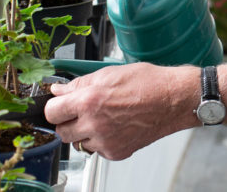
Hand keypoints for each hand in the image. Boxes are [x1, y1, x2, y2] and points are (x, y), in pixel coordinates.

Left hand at [44, 63, 198, 160]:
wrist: (173, 100)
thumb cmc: (148, 83)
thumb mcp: (109, 73)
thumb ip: (79, 84)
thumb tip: (59, 90)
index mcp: (89, 101)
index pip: (52, 112)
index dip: (54, 107)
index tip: (59, 105)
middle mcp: (94, 124)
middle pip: (62, 132)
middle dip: (67, 121)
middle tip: (80, 111)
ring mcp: (105, 141)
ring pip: (79, 143)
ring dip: (84, 132)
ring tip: (103, 118)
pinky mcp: (116, 152)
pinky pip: (97, 150)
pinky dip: (101, 140)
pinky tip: (115, 126)